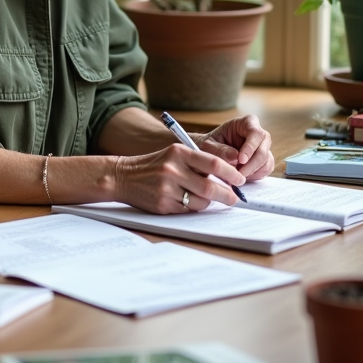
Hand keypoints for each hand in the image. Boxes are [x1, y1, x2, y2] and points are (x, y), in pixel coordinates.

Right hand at [112, 144, 246, 213]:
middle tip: (234, 198)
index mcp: (178, 152)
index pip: (213, 163)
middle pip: (210, 187)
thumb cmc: (153, 165)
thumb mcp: (173, 154)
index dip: (231, 173)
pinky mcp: (162, 205)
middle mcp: (172, 169)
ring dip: (208, 202)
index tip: (240, 180)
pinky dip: (192, 207)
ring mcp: (166, 189)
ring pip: (201, 201)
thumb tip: (228, 175)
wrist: (122, 176)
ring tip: (206, 198)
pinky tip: (187, 201)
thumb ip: (197, 162)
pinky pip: (188, 210)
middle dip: (227, 195)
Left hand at [199, 114, 273, 180]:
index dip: (250, 147)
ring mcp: (264, 147)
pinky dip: (254, 176)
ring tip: (235, 175)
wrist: (211, 153)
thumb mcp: (208, 144)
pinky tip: (241, 176)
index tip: (241, 160)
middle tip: (238, 174)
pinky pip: (265, 170)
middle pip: (263, 149)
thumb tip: (235, 157)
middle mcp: (259, 134)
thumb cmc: (210, 144)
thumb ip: (220, 150)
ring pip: (266, 161)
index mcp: (246, 123)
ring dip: (252, 172)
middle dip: (251, 165)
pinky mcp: (265, 160)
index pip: (255, 132)